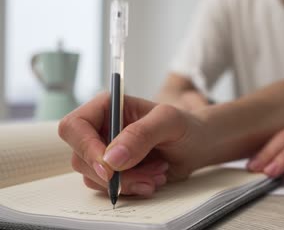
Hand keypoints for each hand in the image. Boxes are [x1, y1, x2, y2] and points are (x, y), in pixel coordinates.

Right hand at [58, 92, 208, 195]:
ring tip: (158, 173)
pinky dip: (131, 188)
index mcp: (108, 107)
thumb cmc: (185, 126)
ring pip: (94, 177)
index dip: (86, 148)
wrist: (197, 146)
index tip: (109, 168)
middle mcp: (101, 129)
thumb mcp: (169, 122)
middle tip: (147, 175)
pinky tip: (153, 180)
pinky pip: (108, 188)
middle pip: (81, 157)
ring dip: (127, 182)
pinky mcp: (114, 171)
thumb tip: (111, 158)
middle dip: (115, 173)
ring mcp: (106, 152)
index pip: (75, 126)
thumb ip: (141, 134)